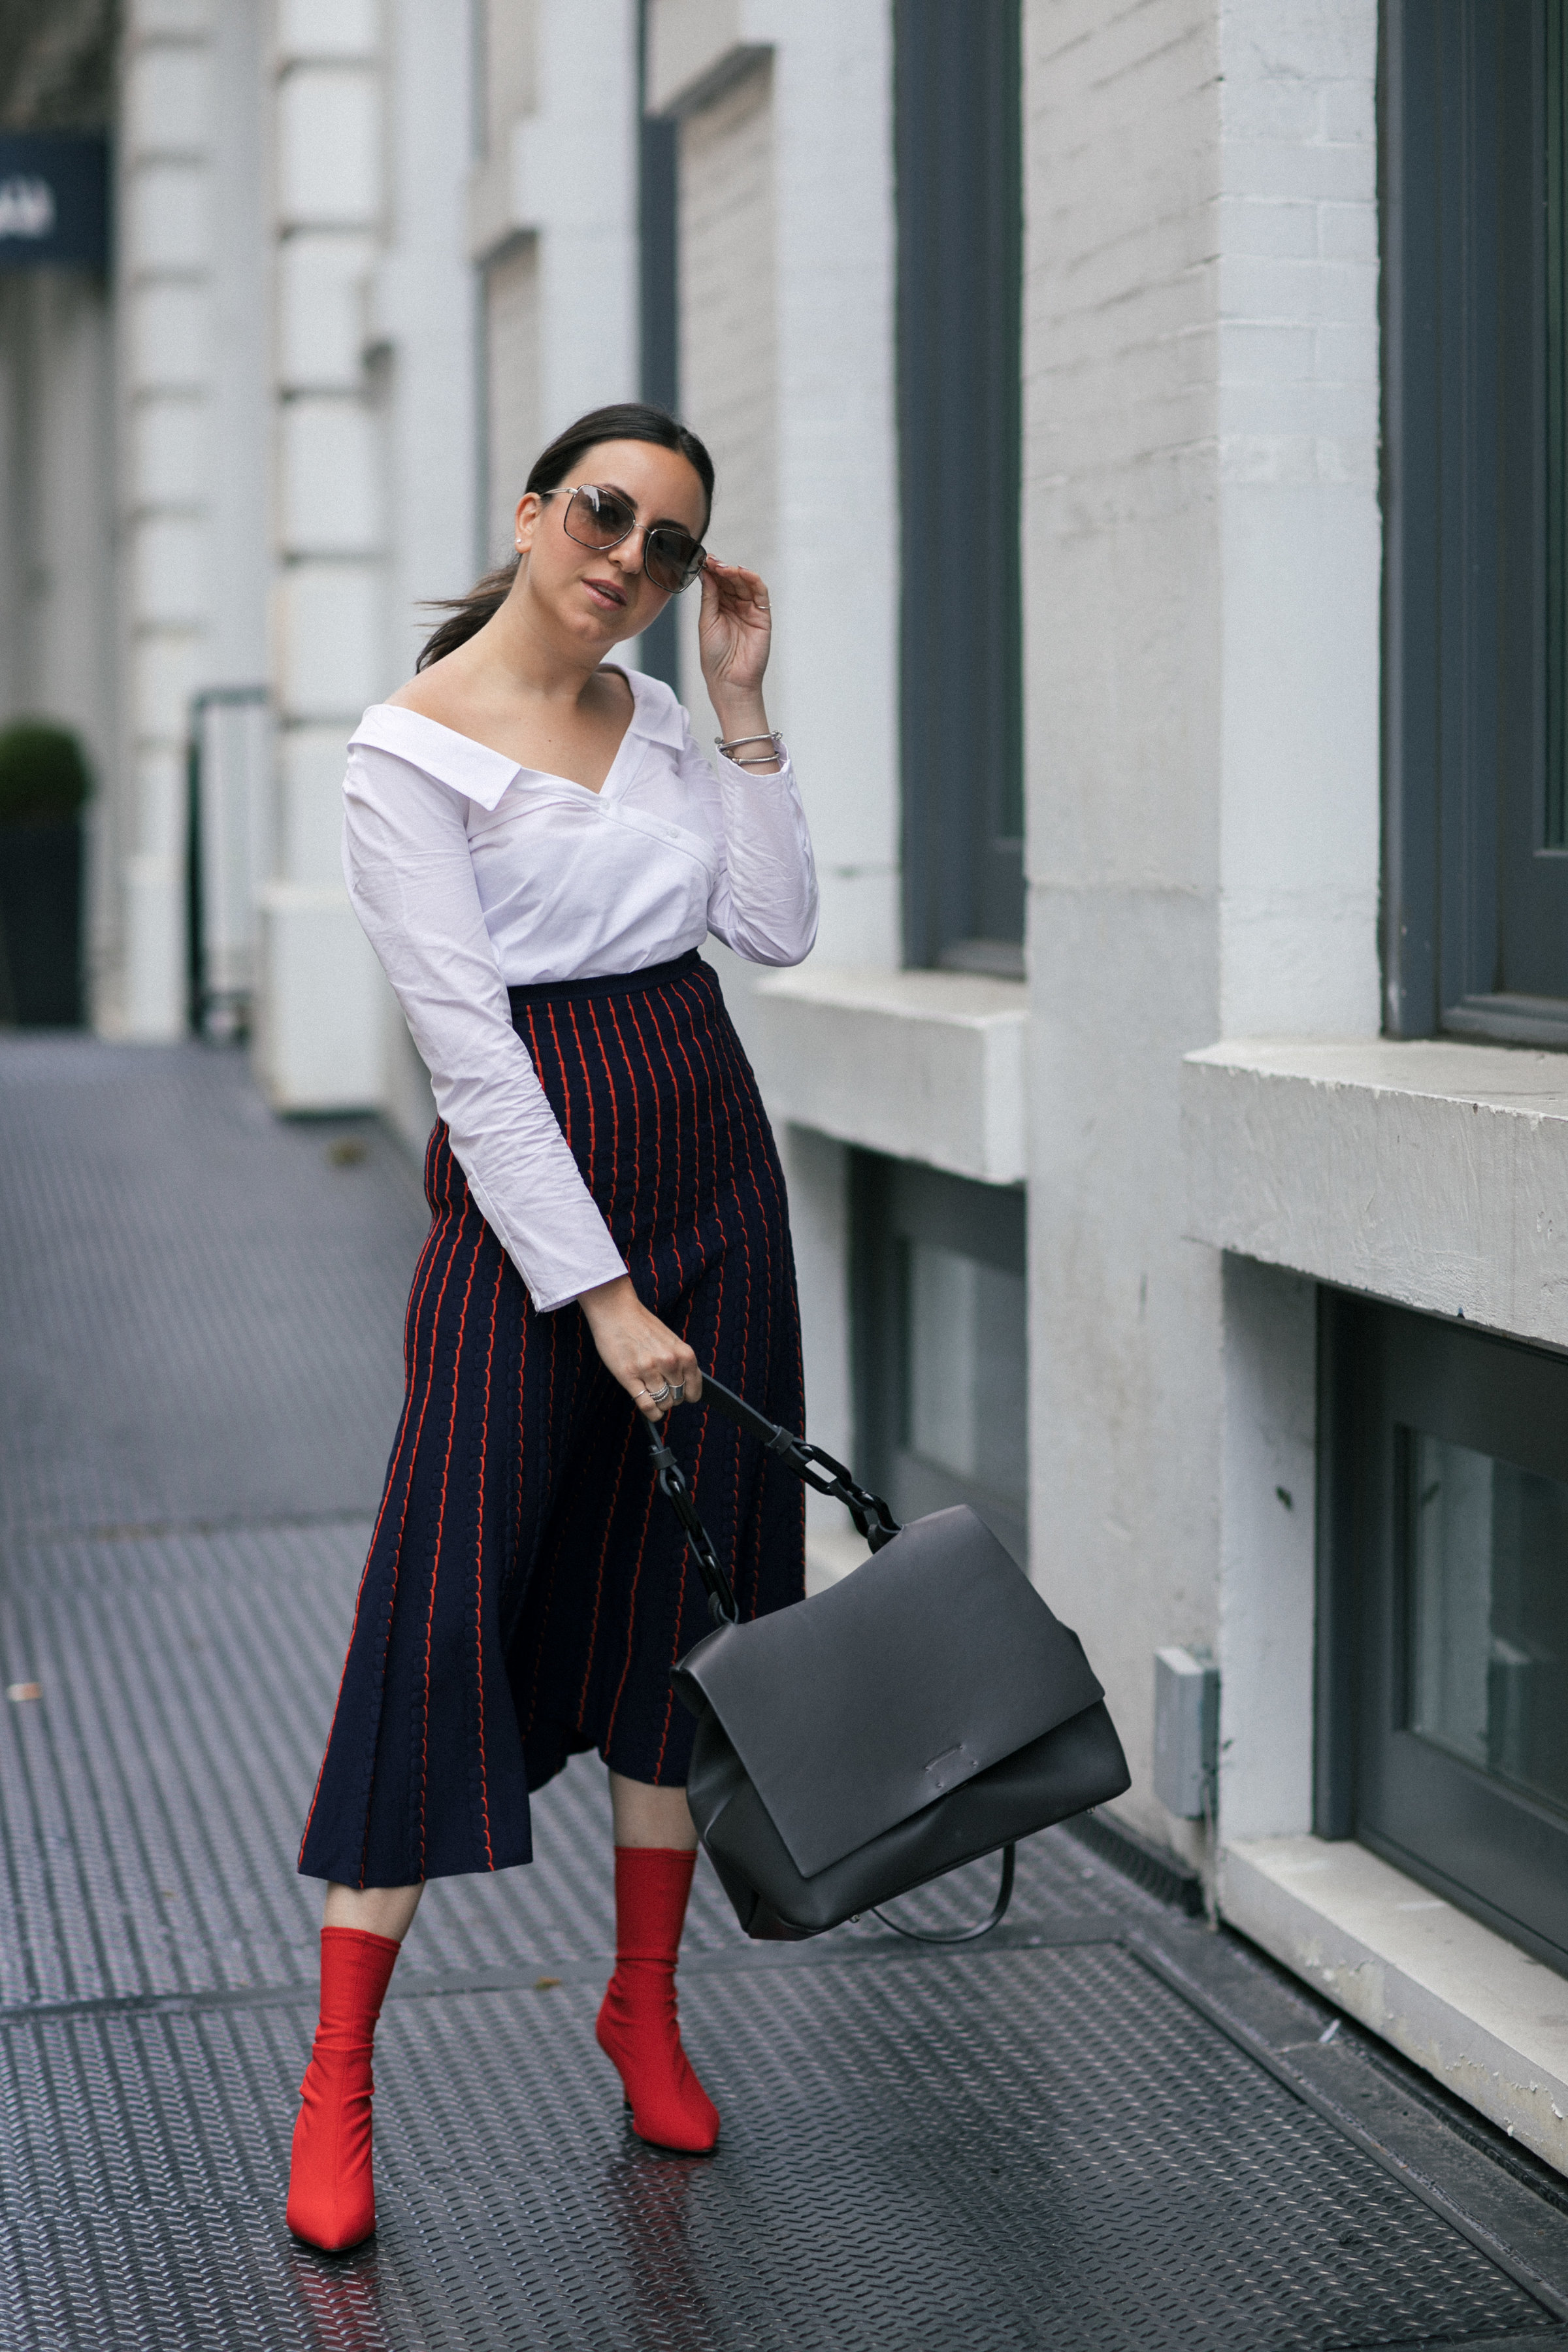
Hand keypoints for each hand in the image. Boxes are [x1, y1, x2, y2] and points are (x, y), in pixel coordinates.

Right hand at [578, 1275, 700, 1418]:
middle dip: (671, 1398)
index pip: (694, 1389)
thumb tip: (687, 1386)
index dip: (688, 1395)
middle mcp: (669, 1363)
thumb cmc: (643, 1325)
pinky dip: (651, 1412)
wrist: (616, 1311)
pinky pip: (647, 1405)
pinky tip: (650, 1409)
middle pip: (678, 1398)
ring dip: (659, 1403)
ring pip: (663, 1403)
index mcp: (684, 1353)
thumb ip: (681, 1362)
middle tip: (661, 1390)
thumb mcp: (671, 1341)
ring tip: (652, 1394)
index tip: (682, 1395)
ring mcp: (649, 1370)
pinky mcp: (629, 1376)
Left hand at [698, 558, 771, 701]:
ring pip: (745, 584)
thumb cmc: (715, 657)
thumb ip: (709, 596)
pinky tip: (741, 572)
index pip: (717, 583)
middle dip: (721, 568)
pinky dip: (753, 580)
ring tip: (723, 567)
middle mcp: (735, 607)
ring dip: (735, 572)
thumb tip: (706, 573)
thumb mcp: (707, 621)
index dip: (711, 570)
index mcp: (719, 608)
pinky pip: (760, 594)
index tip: (703, 560)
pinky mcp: (763, 616)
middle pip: (731, 580)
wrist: (729, 680)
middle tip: (711, 561)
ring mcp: (749, 610)